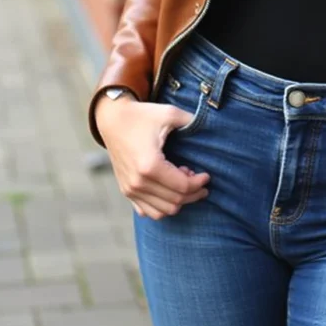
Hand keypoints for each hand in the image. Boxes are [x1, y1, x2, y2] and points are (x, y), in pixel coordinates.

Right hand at [95, 94, 209, 220]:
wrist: (112, 119)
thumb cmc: (142, 116)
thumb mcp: (169, 113)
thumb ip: (192, 122)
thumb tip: (213, 127)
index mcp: (149, 165)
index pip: (182, 188)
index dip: (199, 183)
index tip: (207, 175)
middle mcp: (138, 182)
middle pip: (175, 201)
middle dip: (193, 193)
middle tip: (200, 179)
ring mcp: (130, 189)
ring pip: (162, 211)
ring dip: (179, 200)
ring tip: (183, 181)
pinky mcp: (125, 191)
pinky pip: (148, 211)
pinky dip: (162, 205)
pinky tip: (168, 187)